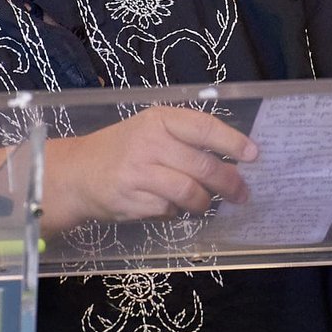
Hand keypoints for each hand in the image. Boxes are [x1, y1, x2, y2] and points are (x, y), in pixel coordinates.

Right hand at [39, 106, 258, 230]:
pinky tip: (172, 206)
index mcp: (159, 119)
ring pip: (190, 192)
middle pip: (203, 166)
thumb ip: (186, 140)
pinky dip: (178, 212)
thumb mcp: (150, 130)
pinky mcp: (133, 200)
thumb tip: (232, 159)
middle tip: (242, 193)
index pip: (204, 127)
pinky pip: (170, 210)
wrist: (77, 173)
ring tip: (205, 203)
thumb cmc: (122, 149)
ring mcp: (140, 172)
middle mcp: (150, 142)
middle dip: (230, 183)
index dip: (233, 142)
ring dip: (205, 203)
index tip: (254, 155)